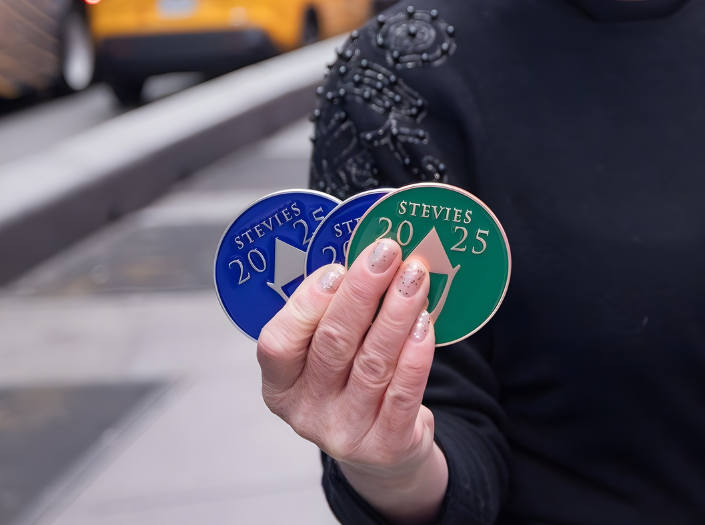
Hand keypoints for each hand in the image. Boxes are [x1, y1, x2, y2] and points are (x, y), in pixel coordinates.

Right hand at [259, 240, 448, 524]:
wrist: (382, 452)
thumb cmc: (352, 386)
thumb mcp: (327, 358)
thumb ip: (334, 315)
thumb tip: (367, 257)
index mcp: (281, 385)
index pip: (278, 344)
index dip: (307, 304)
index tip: (337, 268)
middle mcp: (307, 411)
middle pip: (333, 344)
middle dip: (362, 292)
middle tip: (387, 253)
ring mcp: (346, 432)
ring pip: (373, 363)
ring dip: (397, 313)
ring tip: (416, 277)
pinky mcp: (386, 445)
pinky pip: (404, 392)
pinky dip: (416, 353)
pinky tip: (426, 322)